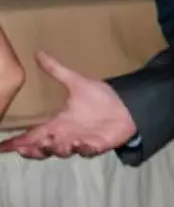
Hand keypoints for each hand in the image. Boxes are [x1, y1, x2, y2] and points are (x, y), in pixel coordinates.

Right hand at [0, 52, 137, 158]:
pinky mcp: (96, 145)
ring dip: (55, 149)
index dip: (17, 142)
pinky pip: (86, 152)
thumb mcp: (77, 82)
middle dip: (33, 150)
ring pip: (60, 152)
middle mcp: (65, 135)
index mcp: (58, 122)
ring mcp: (80, 142)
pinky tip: (80, 144)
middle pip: (42, 148)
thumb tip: (39, 53)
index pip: (32, 134)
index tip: (1, 146)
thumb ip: (57, 71)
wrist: (127, 105)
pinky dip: (82, 149)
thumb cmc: (101, 97)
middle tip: (27, 148)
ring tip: (54, 143)